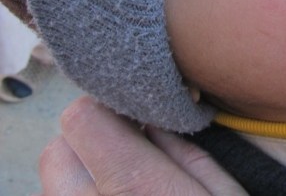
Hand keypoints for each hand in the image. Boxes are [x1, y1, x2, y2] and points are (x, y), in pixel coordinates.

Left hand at [38, 96, 245, 195]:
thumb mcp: (224, 192)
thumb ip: (183, 150)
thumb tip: (154, 117)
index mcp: (132, 186)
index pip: (82, 118)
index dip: (107, 104)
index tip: (136, 108)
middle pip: (58, 148)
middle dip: (89, 136)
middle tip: (129, 141)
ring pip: (55, 180)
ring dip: (82, 167)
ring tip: (124, 172)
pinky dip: (83, 191)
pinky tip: (119, 194)